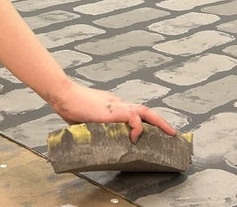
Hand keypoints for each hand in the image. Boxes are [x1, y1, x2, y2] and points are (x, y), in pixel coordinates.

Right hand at [47, 81, 177, 142]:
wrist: (64, 95)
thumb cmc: (70, 107)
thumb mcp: (87, 120)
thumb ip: (95, 127)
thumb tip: (94, 141)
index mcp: (113, 106)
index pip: (135, 112)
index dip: (146, 121)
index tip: (154, 130)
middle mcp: (118, 104)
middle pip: (145, 110)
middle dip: (160, 121)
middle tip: (172, 132)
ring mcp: (116, 106)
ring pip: (144, 111)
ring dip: (159, 122)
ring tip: (169, 133)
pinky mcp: (113, 111)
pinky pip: (133, 118)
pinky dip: (138, 127)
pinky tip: (135, 137)